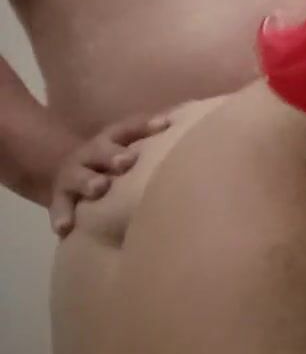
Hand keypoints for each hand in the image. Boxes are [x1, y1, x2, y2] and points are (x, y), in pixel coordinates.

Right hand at [49, 114, 170, 236]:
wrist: (71, 173)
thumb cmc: (118, 163)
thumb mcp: (134, 148)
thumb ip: (159, 143)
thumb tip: (197, 132)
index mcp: (114, 138)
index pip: (129, 128)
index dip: (146, 126)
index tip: (163, 126)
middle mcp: (92, 153)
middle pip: (101, 150)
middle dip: (114, 155)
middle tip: (126, 161)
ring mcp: (74, 174)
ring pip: (78, 176)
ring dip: (89, 181)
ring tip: (99, 188)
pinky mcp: (61, 198)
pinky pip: (60, 206)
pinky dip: (62, 216)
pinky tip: (65, 228)